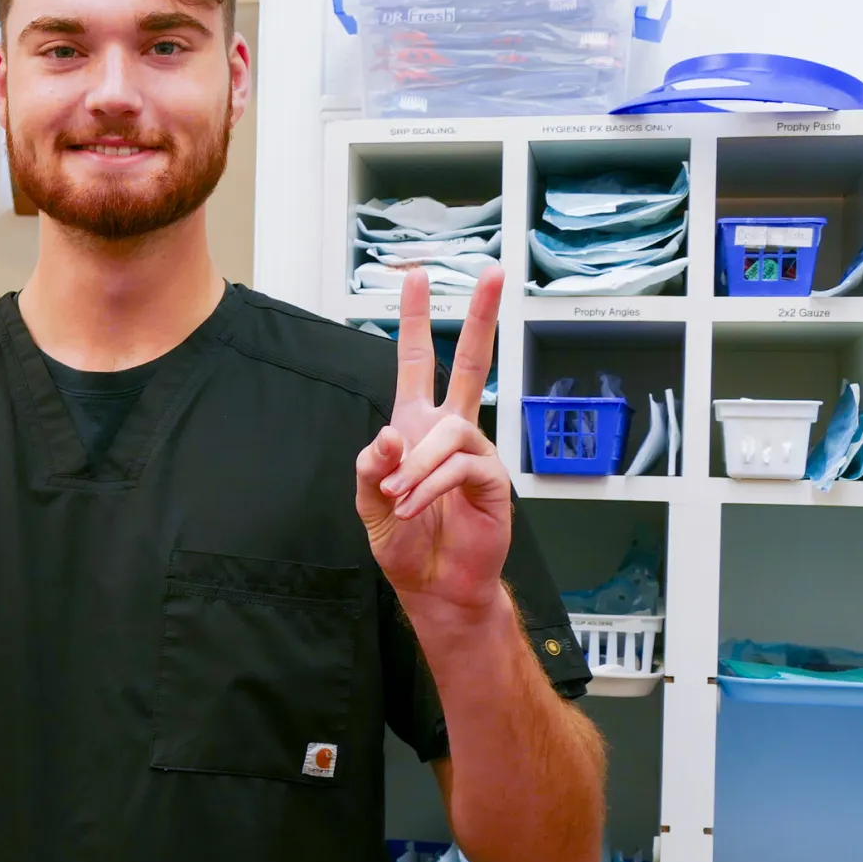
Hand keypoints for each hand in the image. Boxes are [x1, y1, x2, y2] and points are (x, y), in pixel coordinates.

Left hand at [355, 265, 510, 614]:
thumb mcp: (369, 504)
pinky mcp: (492, 481)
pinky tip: (415, 507)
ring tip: (399, 501)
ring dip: (416, 467)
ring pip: (450, 432)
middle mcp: (449, 431)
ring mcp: (475, 453)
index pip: (417, 362)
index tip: (417, 277)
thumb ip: (372, 468)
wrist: (435, 587)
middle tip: (493, 274)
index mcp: (415, 427)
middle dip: (481, 319)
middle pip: (472, 364)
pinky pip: (461, 467)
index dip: (416, 321)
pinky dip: (430, 487)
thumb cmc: (405, 543)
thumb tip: (391, 435)